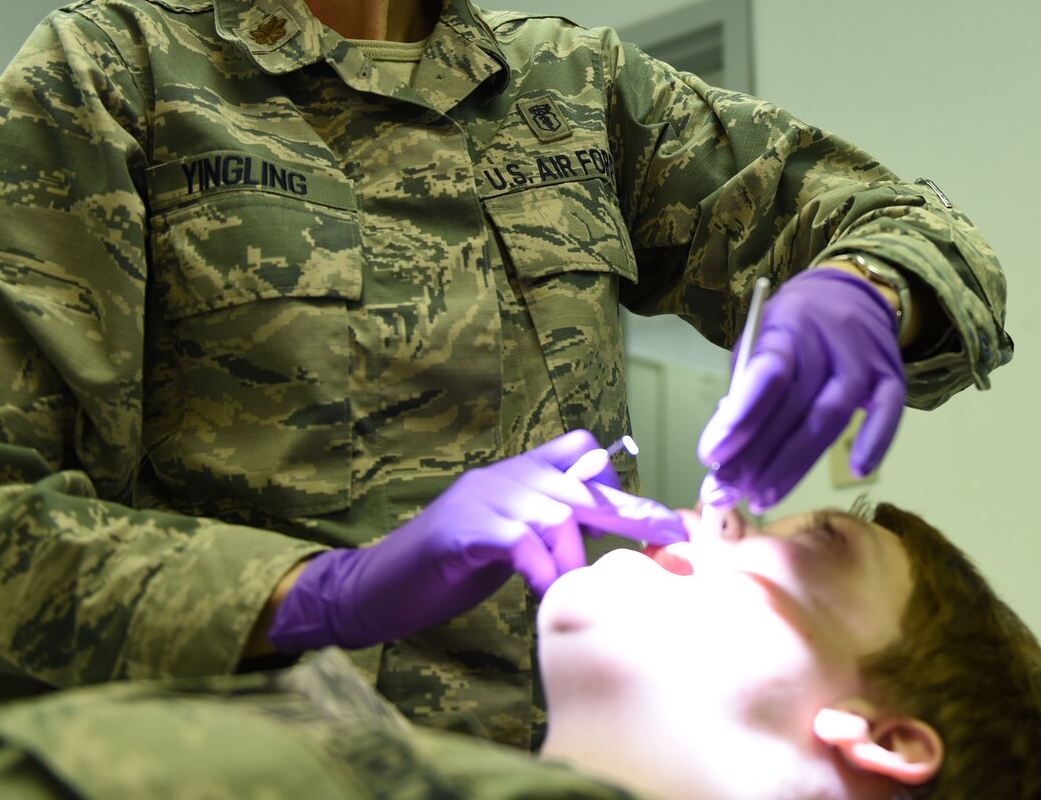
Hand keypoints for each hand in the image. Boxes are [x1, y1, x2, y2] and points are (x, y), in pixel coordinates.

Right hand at [266, 429, 686, 652]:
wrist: (375, 589)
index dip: (611, 479)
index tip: (639, 520)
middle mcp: (501, 477)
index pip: (577, 447)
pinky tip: (543, 594)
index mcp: (515, 474)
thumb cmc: (449, 571)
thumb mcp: (510, 540)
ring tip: (575, 590)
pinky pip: (517, 542)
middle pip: (577, 483)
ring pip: (553, 514)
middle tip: (665, 538)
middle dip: (626, 514)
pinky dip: (539, 571)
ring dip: (573, 558)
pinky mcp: (458, 532)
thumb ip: (549, 527)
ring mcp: (478, 501)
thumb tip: (604, 528)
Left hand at [696, 268, 904, 512]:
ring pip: (832, 417)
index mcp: (788, 325)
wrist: (851, 292)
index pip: (766, 374)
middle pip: (795, 406)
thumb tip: (728, 447)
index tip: (712, 456)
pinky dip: (875, 441)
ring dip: (796, 464)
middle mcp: (829, 340)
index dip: (739, 419)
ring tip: (762, 497)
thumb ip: (746, 386)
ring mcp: (864, 359)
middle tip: (727, 491)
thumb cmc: (794, 327)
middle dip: (757, 455)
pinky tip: (858, 471)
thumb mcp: (761, 339)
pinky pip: (889, 411)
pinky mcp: (892, 376)